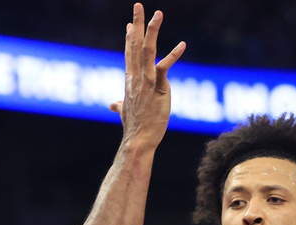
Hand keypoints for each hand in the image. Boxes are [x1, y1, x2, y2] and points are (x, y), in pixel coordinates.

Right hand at [109, 3, 185, 147]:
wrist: (138, 140)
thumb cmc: (135, 129)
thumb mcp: (125, 113)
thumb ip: (119, 106)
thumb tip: (112, 105)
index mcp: (130, 81)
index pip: (129, 54)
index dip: (130, 38)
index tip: (130, 24)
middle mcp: (136, 77)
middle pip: (135, 45)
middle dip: (137, 24)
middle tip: (138, 5)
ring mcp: (146, 81)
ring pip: (147, 50)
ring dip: (152, 30)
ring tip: (158, 13)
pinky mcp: (158, 87)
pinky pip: (165, 66)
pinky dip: (174, 54)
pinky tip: (183, 45)